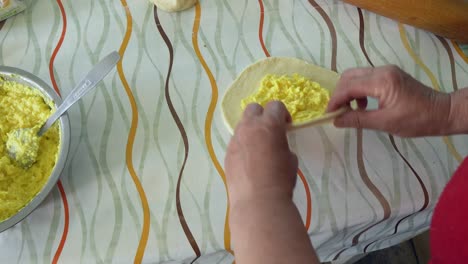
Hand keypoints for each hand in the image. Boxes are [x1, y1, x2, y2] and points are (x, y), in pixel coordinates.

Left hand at [225, 101, 297, 205]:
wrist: (258, 201)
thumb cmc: (280, 180)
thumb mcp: (290, 158)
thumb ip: (282, 144)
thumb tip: (276, 144)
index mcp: (269, 125)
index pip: (276, 106)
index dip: (283, 114)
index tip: (286, 126)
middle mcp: (249, 127)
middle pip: (254, 108)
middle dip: (263, 115)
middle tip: (270, 131)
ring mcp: (235, 140)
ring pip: (242, 125)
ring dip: (251, 130)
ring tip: (258, 148)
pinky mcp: (227, 153)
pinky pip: (236, 141)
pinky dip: (243, 145)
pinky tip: (249, 161)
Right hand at [327, 65, 451, 136]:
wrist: (442, 112)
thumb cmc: (416, 120)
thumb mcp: (385, 123)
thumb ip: (358, 120)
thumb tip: (336, 120)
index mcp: (381, 81)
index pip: (349, 86)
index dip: (335, 100)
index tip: (329, 114)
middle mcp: (382, 71)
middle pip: (349, 76)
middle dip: (340, 94)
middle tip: (338, 112)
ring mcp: (387, 71)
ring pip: (356, 76)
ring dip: (349, 92)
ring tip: (351, 110)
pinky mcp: (390, 75)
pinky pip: (366, 78)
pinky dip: (358, 90)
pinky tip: (363, 105)